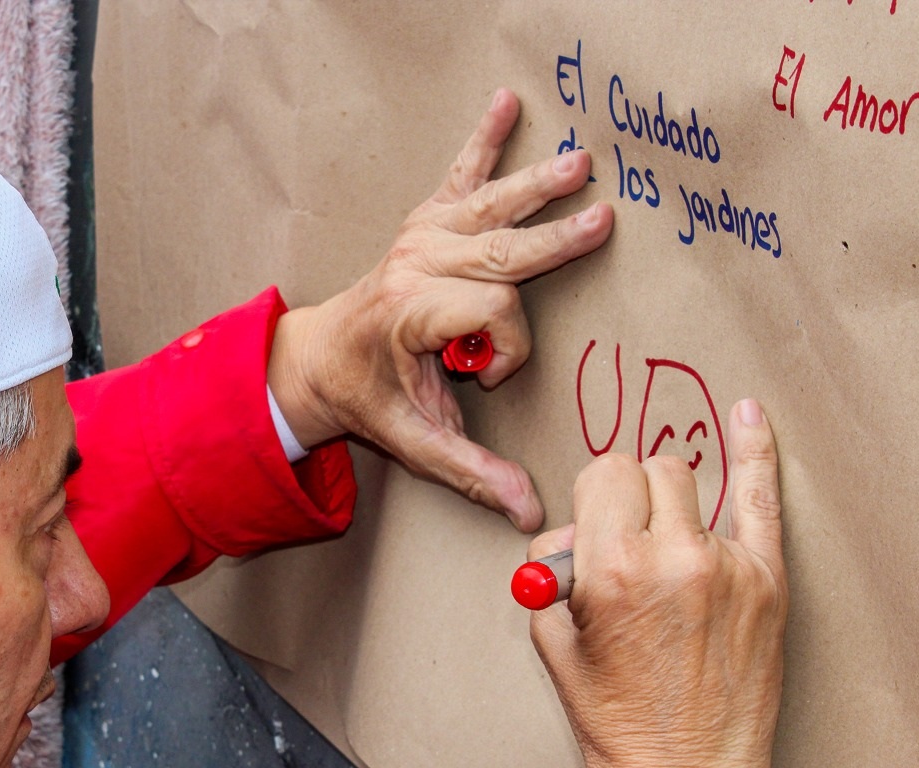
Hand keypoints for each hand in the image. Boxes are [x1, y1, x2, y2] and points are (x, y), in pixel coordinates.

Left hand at [267, 88, 612, 531]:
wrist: (317, 359)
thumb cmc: (369, 399)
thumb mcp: (416, 443)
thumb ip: (474, 473)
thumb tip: (529, 513)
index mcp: (411, 314)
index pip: (490, 312)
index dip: (506, 347)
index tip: (486, 374)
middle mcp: (413, 267)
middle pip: (498, 248)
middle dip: (551, 239)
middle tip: (601, 223)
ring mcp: (417, 239)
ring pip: (487, 206)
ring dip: (535, 185)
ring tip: (580, 164)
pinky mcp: (421, 225)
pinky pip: (458, 178)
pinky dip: (483, 141)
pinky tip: (506, 104)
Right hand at [528, 399, 786, 767]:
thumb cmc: (613, 719)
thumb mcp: (552, 639)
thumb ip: (556, 568)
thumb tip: (577, 530)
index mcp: (610, 568)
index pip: (604, 472)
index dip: (596, 498)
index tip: (599, 522)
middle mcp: (673, 557)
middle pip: (650, 468)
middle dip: (633, 494)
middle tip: (631, 539)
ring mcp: (729, 567)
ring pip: (694, 487)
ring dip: (674, 509)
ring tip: (672, 564)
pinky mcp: (769, 583)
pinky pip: (762, 498)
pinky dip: (756, 453)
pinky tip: (751, 416)